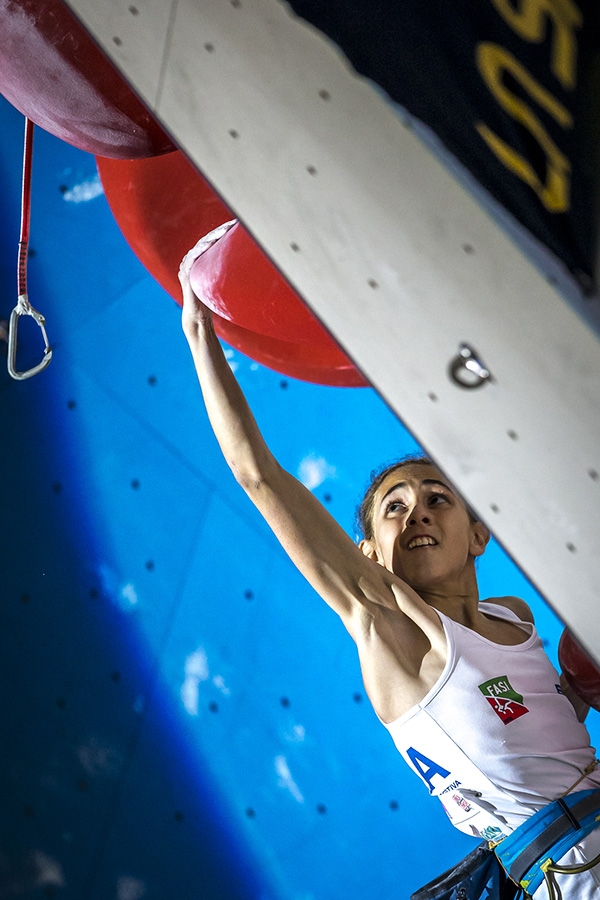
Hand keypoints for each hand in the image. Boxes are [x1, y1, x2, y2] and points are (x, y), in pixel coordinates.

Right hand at [178, 219, 236, 333]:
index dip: (224, 231)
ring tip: (224, 231)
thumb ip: (231, 273)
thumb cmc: (213, 302)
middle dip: (220, 231)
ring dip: (212, 237)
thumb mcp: (224, 282)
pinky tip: (210, 244)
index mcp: (202, 259)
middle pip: (207, 240)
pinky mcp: (185, 274)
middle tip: (233, 223)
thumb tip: (256, 268)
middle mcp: (193, 260)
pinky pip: (192, 259)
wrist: (200, 319)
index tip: (238, 224)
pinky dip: (201, 250)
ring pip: (200, 246)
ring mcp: (187, 266)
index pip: (213, 240)